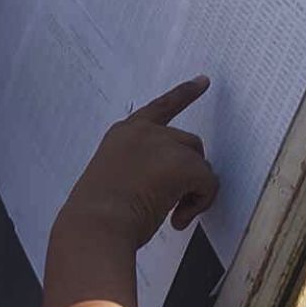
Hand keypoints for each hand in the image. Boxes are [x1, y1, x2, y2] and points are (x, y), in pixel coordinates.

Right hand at [55, 77, 216, 248]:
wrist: (97, 224)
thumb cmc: (99, 213)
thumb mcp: (115, 179)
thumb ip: (140, 170)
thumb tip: (172, 185)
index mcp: (124, 134)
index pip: (160, 107)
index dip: (184, 94)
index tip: (203, 81)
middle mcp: (145, 132)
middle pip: (189, 144)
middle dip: (190, 171)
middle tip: (176, 203)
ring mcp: (164, 144)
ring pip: (200, 164)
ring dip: (194, 189)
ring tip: (174, 214)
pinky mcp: (183, 163)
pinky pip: (208, 183)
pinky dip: (201, 203)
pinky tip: (178, 219)